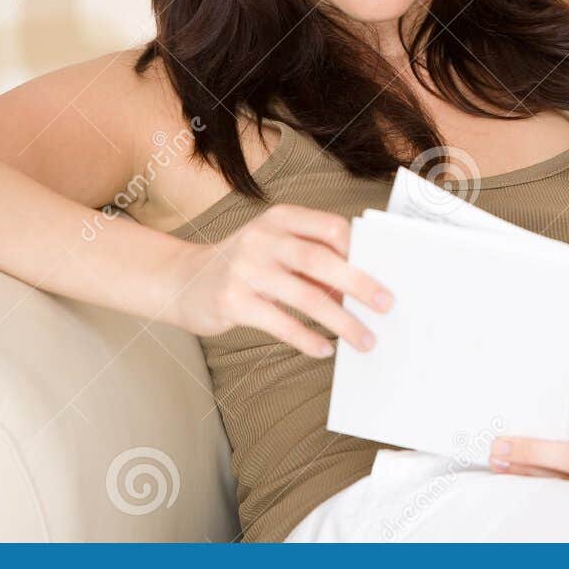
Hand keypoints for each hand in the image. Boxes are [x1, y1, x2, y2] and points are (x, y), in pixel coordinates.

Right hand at [170, 204, 392, 356]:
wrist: (181, 280)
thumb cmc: (244, 266)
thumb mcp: (275, 248)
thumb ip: (312, 258)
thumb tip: (361, 286)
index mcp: (281, 218)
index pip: (330, 227)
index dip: (359, 250)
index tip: (383, 273)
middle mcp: (262, 238)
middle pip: (321, 260)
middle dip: (359, 284)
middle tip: (386, 305)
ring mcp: (244, 268)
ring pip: (305, 296)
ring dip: (341, 321)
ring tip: (364, 339)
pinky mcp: (231, 301)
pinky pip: (279, 322)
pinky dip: (307, 339)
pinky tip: (324, 350)